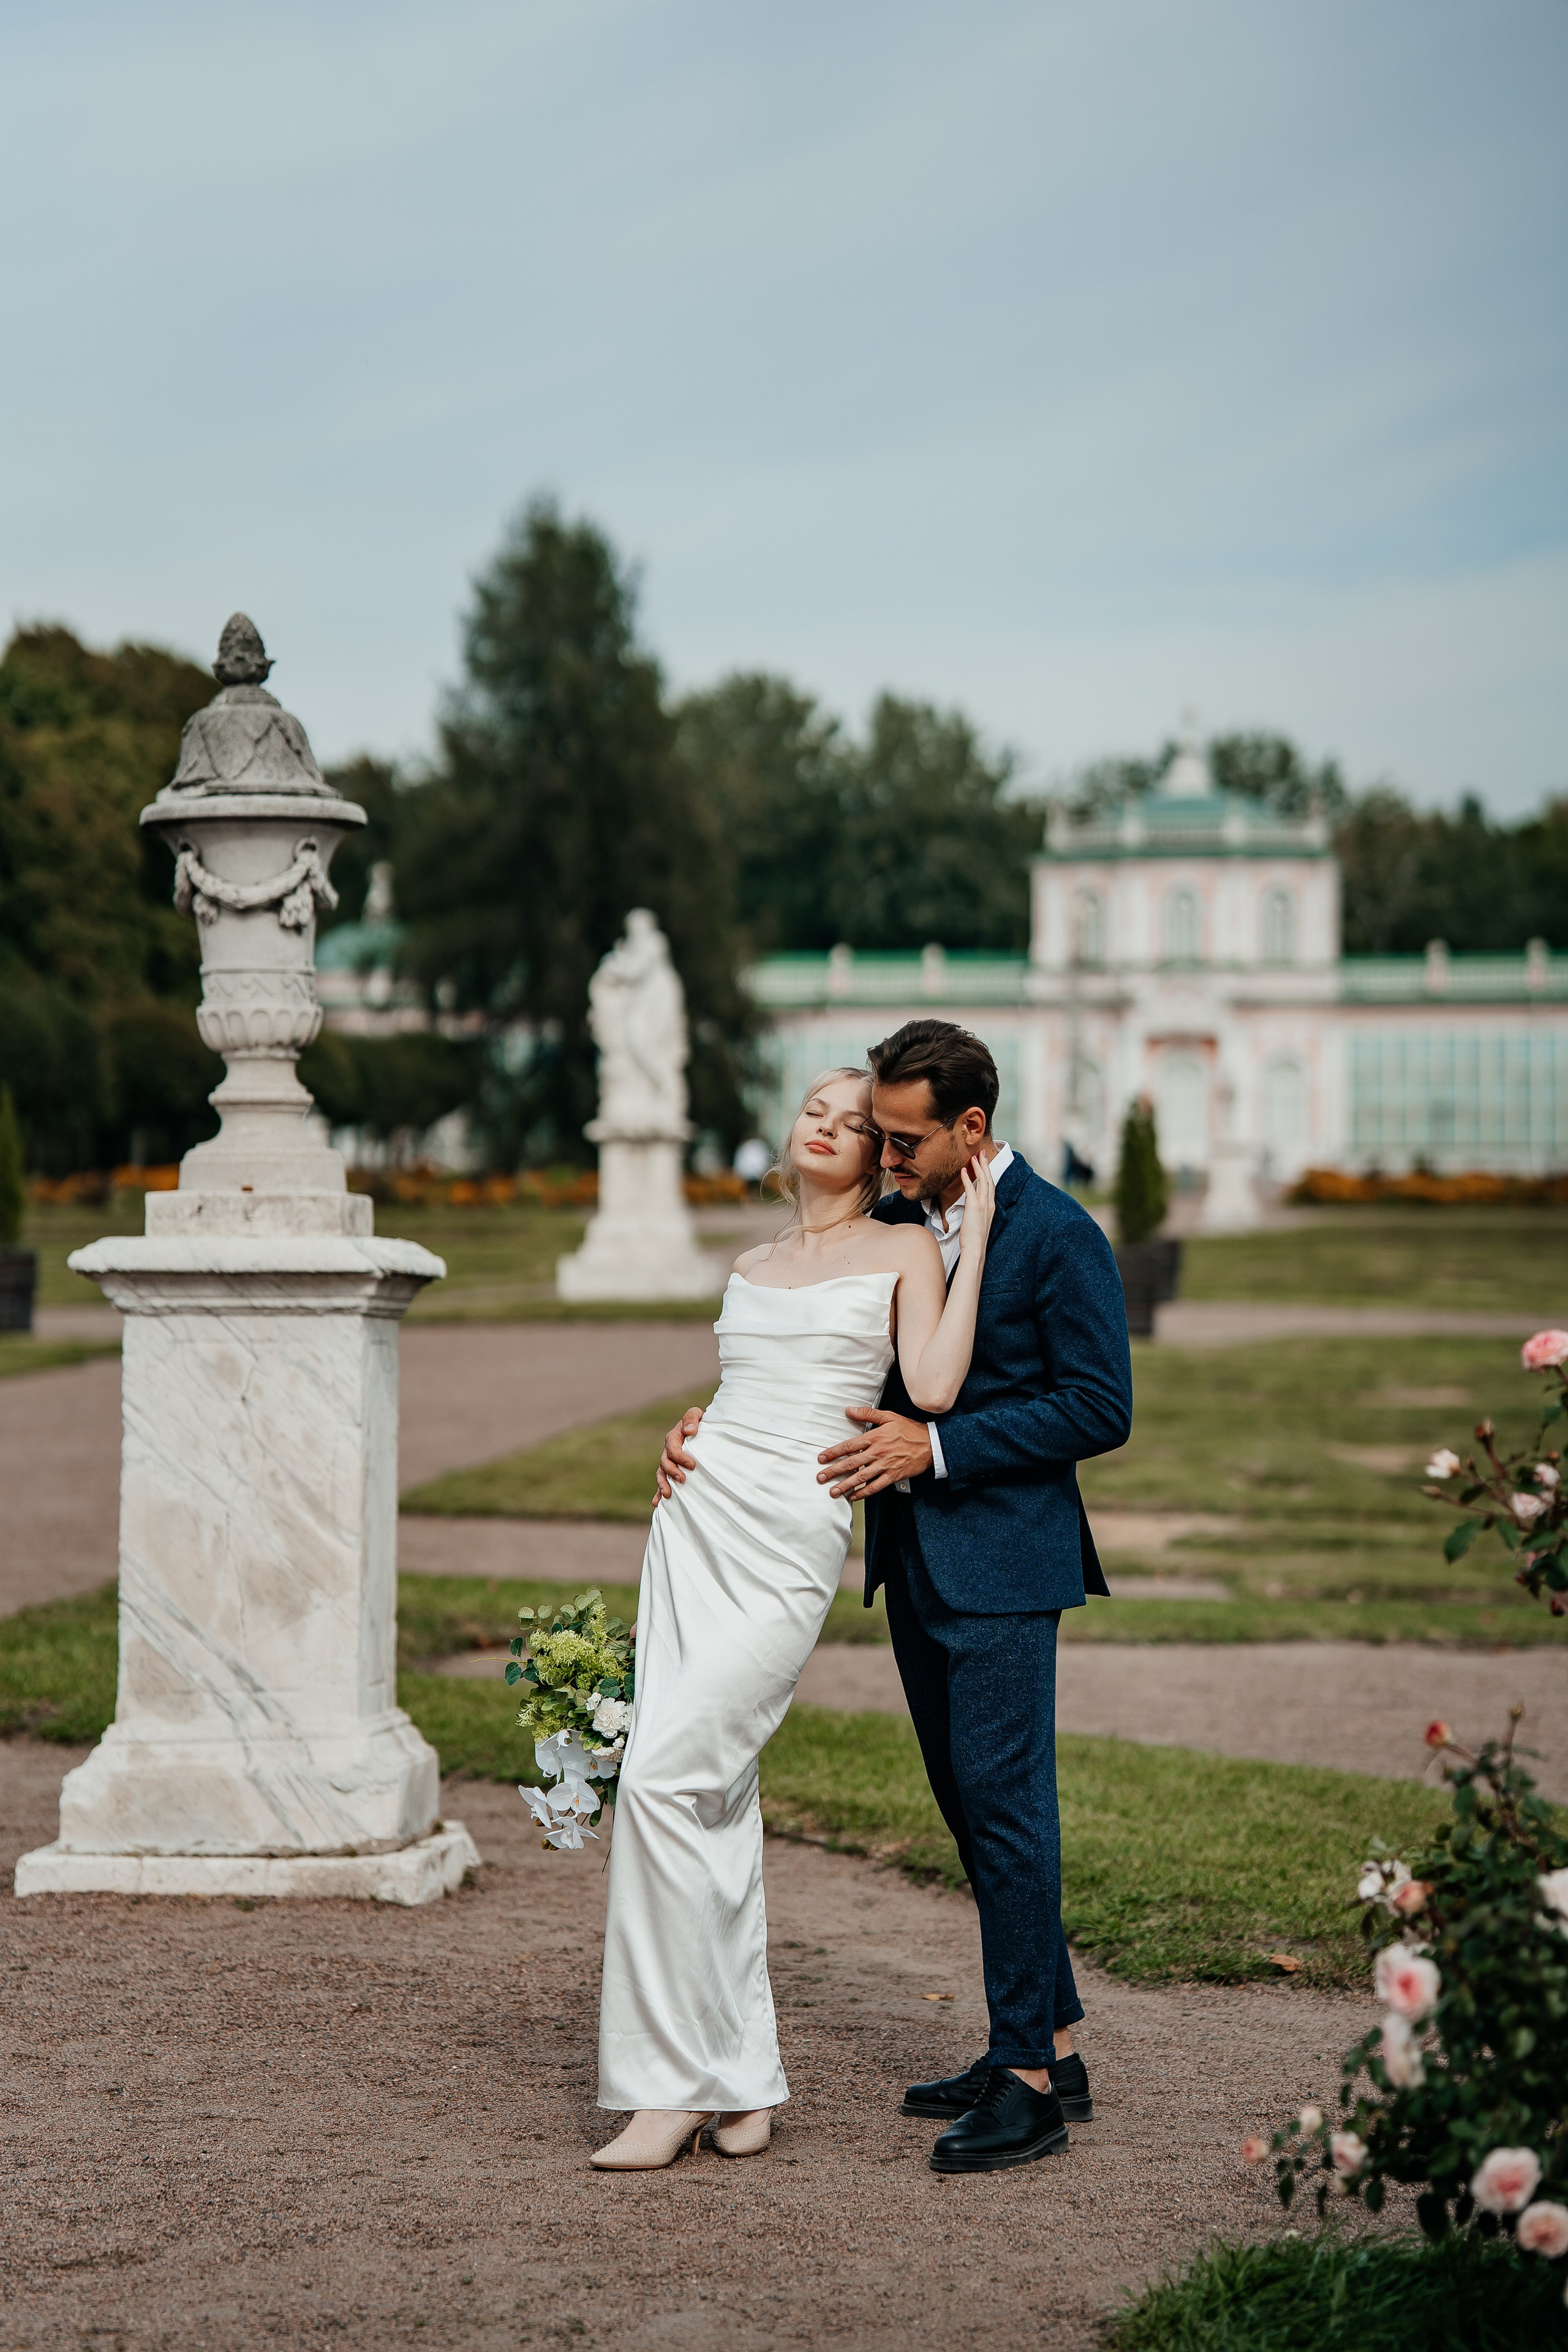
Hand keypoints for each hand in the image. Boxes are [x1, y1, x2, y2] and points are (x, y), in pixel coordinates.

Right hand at [655, 1407, 703, 1502]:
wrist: (702, 1429)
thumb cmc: (700, 1421)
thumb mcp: (696, 1414)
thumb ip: (691, 1418)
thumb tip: (690, 1430)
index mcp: (673, 1437)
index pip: (673, 1449)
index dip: (681, 1457)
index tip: (692, 1465)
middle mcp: (668, 1450)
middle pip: (665, 1463)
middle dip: (672, 1472)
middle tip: (682, 1479)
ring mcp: (668, 1461)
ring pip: (661, 1474)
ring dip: (662, 1484)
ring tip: (667, 1495)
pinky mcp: (671, 1470)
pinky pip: (662, 1481)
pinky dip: (658, 1492)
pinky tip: (657, 1503)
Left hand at [816, 1407, 932, 1498]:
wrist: (930, 1444)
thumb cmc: (909, 1429)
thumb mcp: (889, 1417)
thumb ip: (868, 1414)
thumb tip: (848, 1410)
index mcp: (874, 1437)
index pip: (848, 1446)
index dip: (833, 1453)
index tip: (821, 1458)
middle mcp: (877, 1453)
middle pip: (851, 1463)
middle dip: (833, 1472)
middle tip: (820, 1478)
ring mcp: (885, 1466)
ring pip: (861, 1477)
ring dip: (845, 1485)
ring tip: (833, 1492)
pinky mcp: (893, 1476)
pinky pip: (875, 1487)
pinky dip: (863, 1493)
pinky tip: (853, 1497)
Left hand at [956, 1152, 995, 1260]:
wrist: (975, 1248)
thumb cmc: (975, 1238)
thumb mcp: (978, 1221)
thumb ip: (977, 1211)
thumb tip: (971, 1206)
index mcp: (991, 1206)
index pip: (991, 1185)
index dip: (988, 1172)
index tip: (984, 1162)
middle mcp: (989, 1203)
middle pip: (989, 1179)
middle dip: (986, 1164)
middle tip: (982, 1153)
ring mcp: (983, 1204)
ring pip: (983, 1181)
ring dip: (979, 1167)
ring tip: (974, 1157)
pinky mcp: (974, 1207)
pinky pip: (971, 1188)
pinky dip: (967, 1178)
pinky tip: (964, 1170)